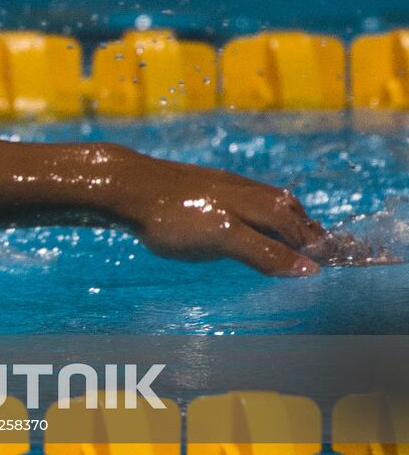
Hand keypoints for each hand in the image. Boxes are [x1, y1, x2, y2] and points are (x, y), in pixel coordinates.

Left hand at [109, 153, 325, 276]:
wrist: (126, 187)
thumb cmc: (172, 217)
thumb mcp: (222, 239)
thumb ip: (264, 253)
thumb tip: (309, 268)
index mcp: (255, 205)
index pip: (297, 229)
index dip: (313, 246)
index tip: (328, 261)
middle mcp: (245, 191)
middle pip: (287, 212)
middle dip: (305, 230)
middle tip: (319, 247)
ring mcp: (223, 186)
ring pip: (266, 201)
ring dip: (284, 218)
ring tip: (291, 233)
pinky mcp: (202, 185)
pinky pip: (244, 198)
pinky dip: (258, 210)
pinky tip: (245, 217)